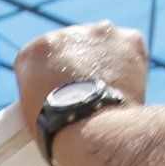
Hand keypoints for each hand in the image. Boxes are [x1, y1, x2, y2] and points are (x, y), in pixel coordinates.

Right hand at [14, 23, 150, 129]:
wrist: (93, 130)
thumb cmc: (61, 132)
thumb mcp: (33, 112)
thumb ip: (42, 90)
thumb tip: (58, 94)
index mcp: (34, 52)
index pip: (43, 59)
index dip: (54, 77)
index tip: (63, 92)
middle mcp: (64, 34)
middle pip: (74, 47)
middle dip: (81, 65)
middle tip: (89, 92)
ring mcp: (98, 33)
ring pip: (103, 45)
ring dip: (105, 61)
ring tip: (111, 91)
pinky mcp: (128, 38)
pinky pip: (130, 48)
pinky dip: (131, 63)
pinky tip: (128, 86)